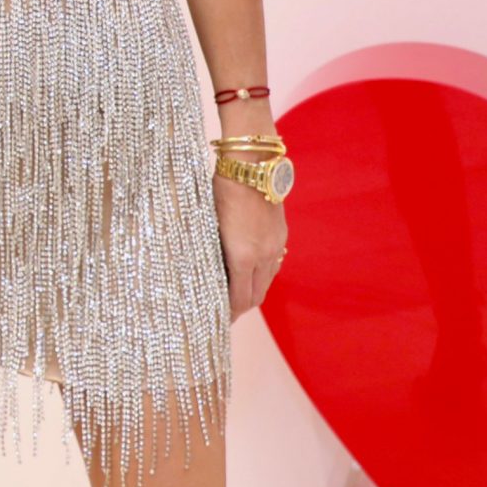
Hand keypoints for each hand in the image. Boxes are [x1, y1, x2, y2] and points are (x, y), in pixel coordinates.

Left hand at [215, 173, 288, 318]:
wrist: (252, 165)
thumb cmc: (220, 190)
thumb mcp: (209, 223)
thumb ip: (213, 252)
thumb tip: (206, 272)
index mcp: (242, 256)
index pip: (240, 299)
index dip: (230, 313)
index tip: (218, 321)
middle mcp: (263, 256)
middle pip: (256, 296)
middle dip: (241, 308)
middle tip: (226, 315)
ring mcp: (275, 246)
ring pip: (267, 281)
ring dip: (253, 292)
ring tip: (236, 297)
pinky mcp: (281, 236)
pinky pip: (273, 265)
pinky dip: (261, 275)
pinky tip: (249, 273)